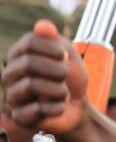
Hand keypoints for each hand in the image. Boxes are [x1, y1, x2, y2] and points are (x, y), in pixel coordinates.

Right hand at [0, 21, 90, 135]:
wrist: (79, 107)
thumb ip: (56, 40)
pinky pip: (37, 109)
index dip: (53, 48)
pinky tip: (59, 107)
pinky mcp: (19, 116)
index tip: (64, 56)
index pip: (29, 42)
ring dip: (58, 90)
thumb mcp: (70, 56)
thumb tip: (42, 25)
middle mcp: (10, 73)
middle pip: (29, 64)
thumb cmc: (71, 78)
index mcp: (19, 55)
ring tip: (63, 93)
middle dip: (57, 70)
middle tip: (65, 76)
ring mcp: (12, 95)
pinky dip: (57, 108)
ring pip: (31, 86)